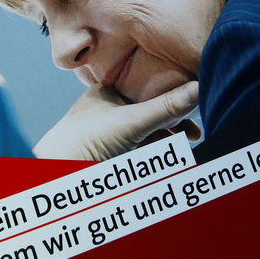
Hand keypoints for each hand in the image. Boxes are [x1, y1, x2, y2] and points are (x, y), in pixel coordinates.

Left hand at [32, 81, 199, 160]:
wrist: (58, 176)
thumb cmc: (86, 141)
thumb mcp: (132, 122)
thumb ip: (167, 107)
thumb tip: (201, 86)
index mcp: (107, 92)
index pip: (145, 83)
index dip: (170, 87)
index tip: (195, 92)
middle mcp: (109, 110)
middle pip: (150, 107)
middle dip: (175, 115)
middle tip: (194, 124)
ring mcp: (113, 133)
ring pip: (149, 128)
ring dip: (171, 133)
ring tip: (191, 137)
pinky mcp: (115, 154)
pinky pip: (144, 146)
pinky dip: (161, 147)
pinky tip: (175, 150)